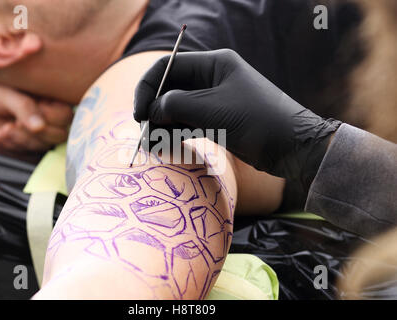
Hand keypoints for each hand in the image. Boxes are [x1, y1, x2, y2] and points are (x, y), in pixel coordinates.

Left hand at [0, 62, 72, 150]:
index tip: (26, 110)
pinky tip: (1, 134)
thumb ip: (25, 108)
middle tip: (15, 124)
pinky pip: (28, 149)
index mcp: (51, 97)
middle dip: (36, 134)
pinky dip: (13, 144)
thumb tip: (40, 126)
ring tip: (5, 129)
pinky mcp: (26, 139)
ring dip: (23, 140)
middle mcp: (48, 113)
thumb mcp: (6, 94)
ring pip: (44, 144)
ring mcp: (38, 128)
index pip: (65, 115)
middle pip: (60, 134)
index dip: (49, 118)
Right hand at [134, 49, 340, 189]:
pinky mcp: (217, 120)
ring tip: (151, 145)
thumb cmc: (258, 121)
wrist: (293, 147)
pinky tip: (166, 145)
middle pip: (170, 88)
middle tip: (144, 133)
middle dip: (154, 109)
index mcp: (214, 64)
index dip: (148, 87)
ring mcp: (214, 100)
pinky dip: (175, 133)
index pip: (169, 66)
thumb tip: (150, 110)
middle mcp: (212, 78)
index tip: (138, 113)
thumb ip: (177, 105)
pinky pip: (188, 122)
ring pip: (177, 108)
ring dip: (162, 124)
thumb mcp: (214, 110)